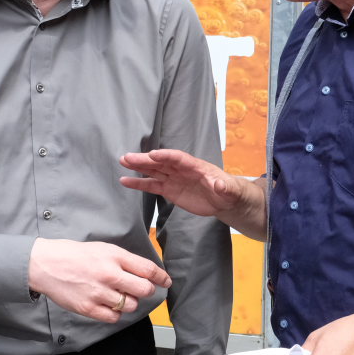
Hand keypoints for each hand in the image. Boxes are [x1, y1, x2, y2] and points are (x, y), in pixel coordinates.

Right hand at [28, 239, 170, 323]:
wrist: (46, 264)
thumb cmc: (76, 255)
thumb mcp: (104, 249)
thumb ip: (125, 260)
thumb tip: (146, 273)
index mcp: (115, 257)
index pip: (148, 269)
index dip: (161, 277)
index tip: (166, 282)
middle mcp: (109, 274)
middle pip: (143, 290)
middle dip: (146, 291)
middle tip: (139, 289)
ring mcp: (99, 293)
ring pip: (130, 305)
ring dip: (128, 302)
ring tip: (117, 295)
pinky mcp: (88, 308)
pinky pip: (114, 317)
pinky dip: (115, 313)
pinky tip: (107, 304)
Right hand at [120, 149, 244, 216]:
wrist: (224, 199)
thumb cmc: (229, 191)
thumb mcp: (230, 190)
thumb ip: (225, 187)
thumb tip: (221, 185)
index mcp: (196, 166)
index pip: (179, 158)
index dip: (166, 156)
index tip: (153, 155)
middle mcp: (181, 170)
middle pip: (161, 162)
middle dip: (145, 159)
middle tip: (128, 157)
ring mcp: (174, 179)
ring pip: (153, 171)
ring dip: (138, 167)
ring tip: (123, 162)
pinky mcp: (169, 190)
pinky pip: (152, 186)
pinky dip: (139, 184)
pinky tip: (125, 181)